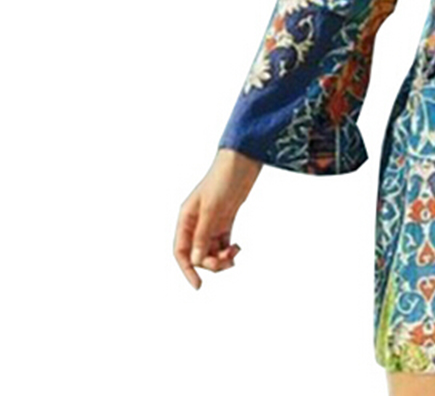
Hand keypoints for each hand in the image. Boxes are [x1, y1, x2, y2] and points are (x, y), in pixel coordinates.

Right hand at [174, 147, 262, 289]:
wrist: (243, 160)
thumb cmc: (224, 179)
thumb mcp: (212, 208)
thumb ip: (203, 235)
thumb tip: (196, 260)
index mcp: (186, 218)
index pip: (180, 251)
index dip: (187, 270)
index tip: (199, 285)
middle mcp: (196, 222)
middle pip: (197, 254)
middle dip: (211, 262)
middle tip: (227, 259)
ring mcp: (211, 221)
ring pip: (211, 250)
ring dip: (222, 257)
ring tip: (235, 252)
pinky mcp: (225, 219)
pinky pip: (222, 243)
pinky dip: (229, 249)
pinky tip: (238, 248)